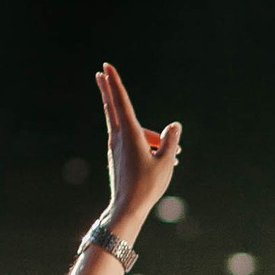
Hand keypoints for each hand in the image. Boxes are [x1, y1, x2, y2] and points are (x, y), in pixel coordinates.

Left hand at [98, 61, 180, 232]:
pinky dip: (143, 140)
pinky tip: (159, 154)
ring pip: (127, 127)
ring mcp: (115, 147)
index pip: (121, 102)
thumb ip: (171, 142)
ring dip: (146, 131)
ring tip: (173, 156)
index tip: (106, 67)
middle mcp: (119, 137)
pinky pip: (129, 140)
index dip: (115, 83)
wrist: (127, 208)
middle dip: (108, 89)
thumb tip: (174, 126)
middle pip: (112, 107)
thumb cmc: (147, 186)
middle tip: (100, 72)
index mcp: (130, 134)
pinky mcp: (117, 156)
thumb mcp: (166, 163)